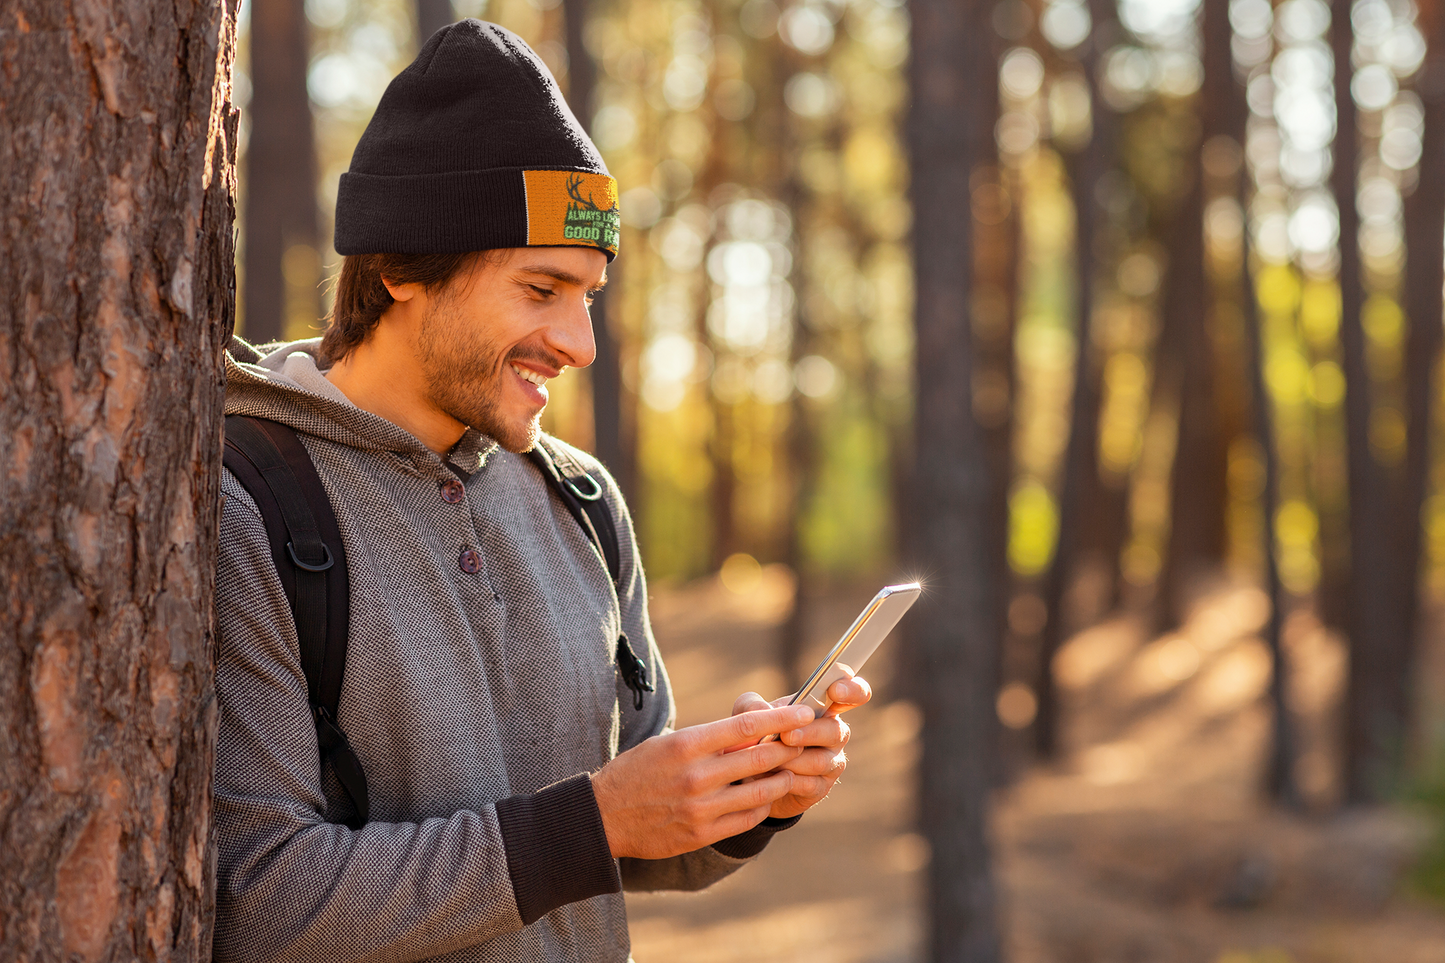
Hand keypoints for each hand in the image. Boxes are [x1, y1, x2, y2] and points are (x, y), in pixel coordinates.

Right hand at [590, 703, 814, 858]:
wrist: (604, 816)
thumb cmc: (638, 771)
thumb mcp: (667, 743)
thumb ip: (708, 740)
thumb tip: (752, 733)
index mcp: (687, 745)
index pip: (746, 726)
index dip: (781, 720)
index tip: (803, 713)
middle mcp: (696, 776)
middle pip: (760, 758)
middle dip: (789, 749)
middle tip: (804, 742)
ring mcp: (700, 808)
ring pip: (760, 792)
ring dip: (782, 780)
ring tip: (789, 772)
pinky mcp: (701, 834)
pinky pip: (746, 819)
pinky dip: (763, 806)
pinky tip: (766, 798)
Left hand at [731, 673, 871, 819]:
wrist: (748, 776)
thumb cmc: (755, 734)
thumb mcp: (746, 714)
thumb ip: (752, 705)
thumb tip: (765, 710)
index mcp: (823, 707)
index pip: (854, 693)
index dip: (853, 690)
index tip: (836, 690)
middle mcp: (834, 732)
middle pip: (835, 731)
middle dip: (809, 733)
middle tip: (785, 736)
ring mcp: (831, 761)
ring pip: (821, 761)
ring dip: (792, 760)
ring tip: (768, 761)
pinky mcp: (821, 787)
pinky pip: (810, 784)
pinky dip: (787, 781)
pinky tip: (769, 779)